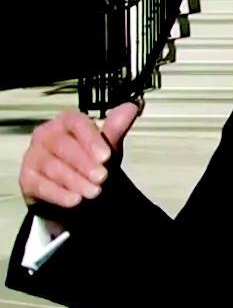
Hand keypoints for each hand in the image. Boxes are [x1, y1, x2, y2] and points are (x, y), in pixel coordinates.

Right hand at [19, 102, 140, 207]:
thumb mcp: (106, 146)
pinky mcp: (26, 179)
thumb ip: (116, 129)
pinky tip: (74, 200)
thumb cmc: (90, 161)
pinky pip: (40, 185)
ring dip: (75, 180)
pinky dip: (59, 194)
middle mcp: (45, 135)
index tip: (106, 156)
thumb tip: (131, 107)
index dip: (91, 139)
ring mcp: (33, 156)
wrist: (73, 188)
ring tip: (94, 192)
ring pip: (52, 167)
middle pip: (63, 146)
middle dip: (84, 163)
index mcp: (66, 122)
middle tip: (102, 178)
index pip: (76, 123)